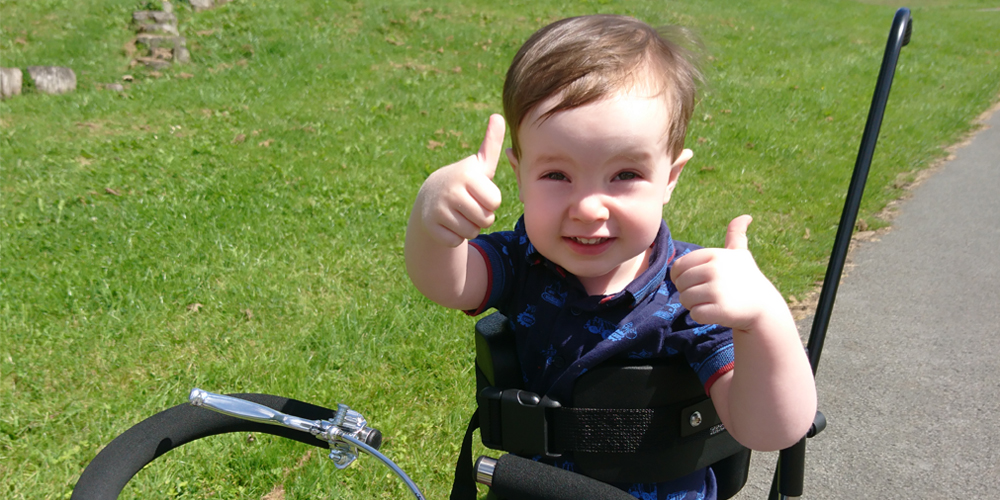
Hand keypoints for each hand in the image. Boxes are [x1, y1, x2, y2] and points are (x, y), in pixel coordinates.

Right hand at [414, 114, 504, 246]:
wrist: (431, 198)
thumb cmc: (464, 182)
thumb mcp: (479, 165)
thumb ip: (491, 144)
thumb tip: (498, 115)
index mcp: (466, 174)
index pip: (495, 201)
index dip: (491, 201)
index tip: (478, 193)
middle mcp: (450, 190)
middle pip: (486, 219)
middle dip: (482, 216)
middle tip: (469, 205)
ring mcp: (438, 208)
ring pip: (472, 232)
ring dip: (470, 227)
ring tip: (459, 213)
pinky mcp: (430, 227)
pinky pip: (457, 241)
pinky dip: (456, 237)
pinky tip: (448, 224)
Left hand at [670, 215, 785, 331]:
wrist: (763, 307)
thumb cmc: (746, 279)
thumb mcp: (740, 254)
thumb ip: (736, 234)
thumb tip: (746, 216)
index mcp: (714, 255)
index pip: (679, 266)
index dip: (681, 277)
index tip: (696, 281)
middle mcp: (714, 269)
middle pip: (680, 284)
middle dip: (689, 292)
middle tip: (707, 294)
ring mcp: (717, 290)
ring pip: (685, 299)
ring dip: (694, 305)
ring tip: (712, 302)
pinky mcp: (720, 309)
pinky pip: (695, 314)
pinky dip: (702, 316)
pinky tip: (716, 312)